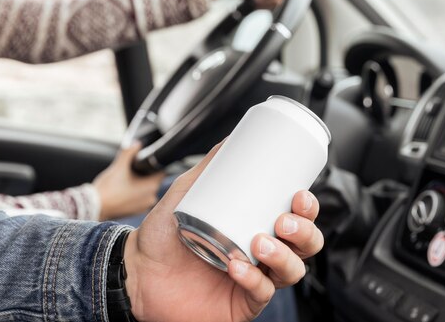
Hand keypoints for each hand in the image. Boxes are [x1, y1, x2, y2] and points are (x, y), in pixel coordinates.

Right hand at [93, 143, 163, 220]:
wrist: (94, 206)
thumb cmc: (107, 187)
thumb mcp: (119, 166)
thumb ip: (129, 152)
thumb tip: (137, 143)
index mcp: (151, 186)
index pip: (162, 171)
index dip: (155, 164)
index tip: (147, 160)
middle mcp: (151, 198)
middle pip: (154, 180)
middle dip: (146, 173)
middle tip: (134, 168)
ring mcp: (144, 206)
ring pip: (147, 189)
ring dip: (140, 183)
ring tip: (128, 178)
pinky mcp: (136, 211)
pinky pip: (140, 198)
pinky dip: (135, 193)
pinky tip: (125, 188)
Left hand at [123, 141, 323, 321]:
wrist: (136, 271)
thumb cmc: (164, 235)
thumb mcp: (187, 193)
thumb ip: (208, 167)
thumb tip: (229, 140)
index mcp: (258, 225)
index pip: (298, 217)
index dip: (308, 208)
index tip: (300, 194)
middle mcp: (262, 253)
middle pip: (305, 245)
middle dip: (305, 232)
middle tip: (284, 220)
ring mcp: (254, 279)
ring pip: (292, 271)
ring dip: (283, 256)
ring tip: (260, 243)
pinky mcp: (242, 303)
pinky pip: (261, 294)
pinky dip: (254, 280)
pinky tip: (237, 268)